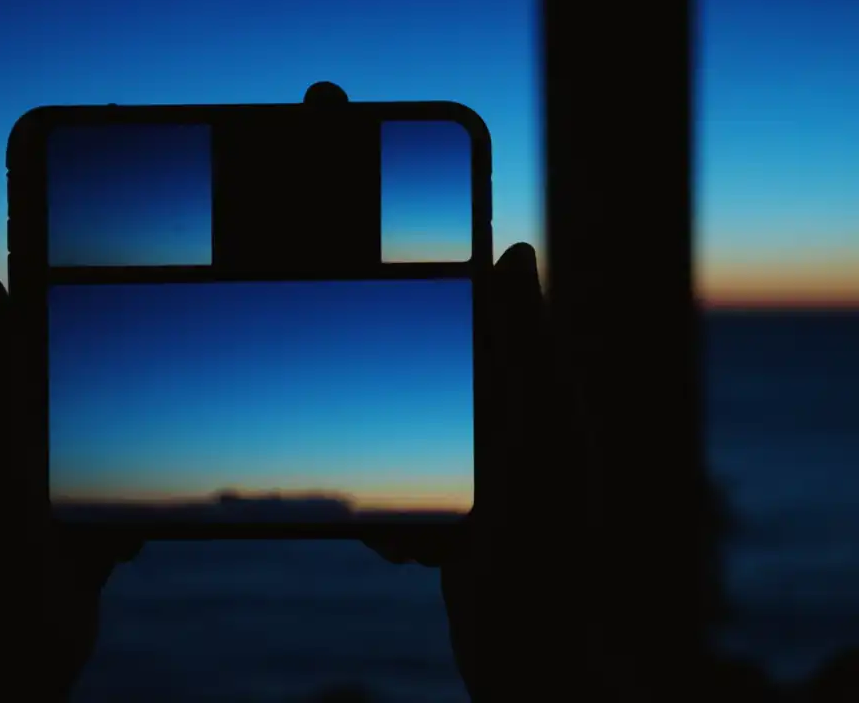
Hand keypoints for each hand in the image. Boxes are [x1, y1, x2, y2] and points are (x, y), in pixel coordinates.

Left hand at [0, 266, 138, 701]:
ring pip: (103, 454)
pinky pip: (120, 513)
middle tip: (156, 339)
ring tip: (171, 432)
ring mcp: (49, 506)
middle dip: (106, 377)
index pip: (11, 351)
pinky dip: (134, 516)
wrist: (7, 662)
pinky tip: (137, 532)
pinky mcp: (81, 547)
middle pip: (66, 397)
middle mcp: (15, 462)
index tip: (83, 262)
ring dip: (131, 450)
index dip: (40, 306)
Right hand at [366, 242, 597, 698]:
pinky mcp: (455, 535)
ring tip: (406, 519)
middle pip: (436, 392)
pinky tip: (400, 548)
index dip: (446, 304)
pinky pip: (401, 508)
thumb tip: (516, 249)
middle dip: (396, 406)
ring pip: (406, 454)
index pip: (491, 333)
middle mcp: (515, 445)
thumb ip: (527, 346)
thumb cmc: (549, 545)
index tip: (396, 284)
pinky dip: (391, 526)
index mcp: (541, 409)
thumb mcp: (539, 432)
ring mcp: (482, 493)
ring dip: (390, 482)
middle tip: (354, 406)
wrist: (530, 654)